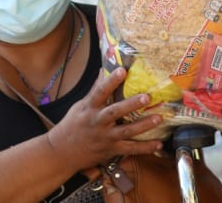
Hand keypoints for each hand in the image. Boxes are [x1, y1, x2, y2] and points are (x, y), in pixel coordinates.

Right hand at [46, 67, 165, 171]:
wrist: (62, 152)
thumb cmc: (73, 125)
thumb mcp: (80, 106)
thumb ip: (94, 90)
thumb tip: (104, 69)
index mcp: (89, 108)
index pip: (100, 92)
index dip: (111, 81)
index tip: (122, 70)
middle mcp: (97, 122)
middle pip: (115, 112)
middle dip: (131, 104)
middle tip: (147, 97)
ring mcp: (105, 137)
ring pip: (126, 131)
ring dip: (144, 125)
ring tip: (158, 118)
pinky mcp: (111, 150)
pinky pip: (130, 149)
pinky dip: (145, 148)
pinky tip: (158, 144)